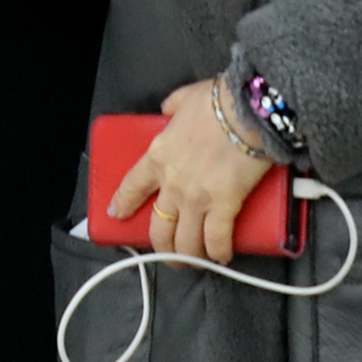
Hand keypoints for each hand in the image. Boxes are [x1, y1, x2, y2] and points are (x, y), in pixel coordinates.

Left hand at [104, 78, 277, 264]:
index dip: (123, 203)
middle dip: (161, 246)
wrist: (246, 112)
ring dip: (188, 256)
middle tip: (168, 254)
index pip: (132, 186)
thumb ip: (172, 107)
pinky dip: (218, 252)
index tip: (116, 214)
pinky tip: (221, 256)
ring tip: (193, 262)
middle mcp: (171, 183)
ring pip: (185, 241)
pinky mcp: (223, 207)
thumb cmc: (217, 103)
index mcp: (157, 156)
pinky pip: (216, 239)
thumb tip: (168, 110)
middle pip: (159, 226)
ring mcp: (195, 198)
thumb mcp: (183, 98)